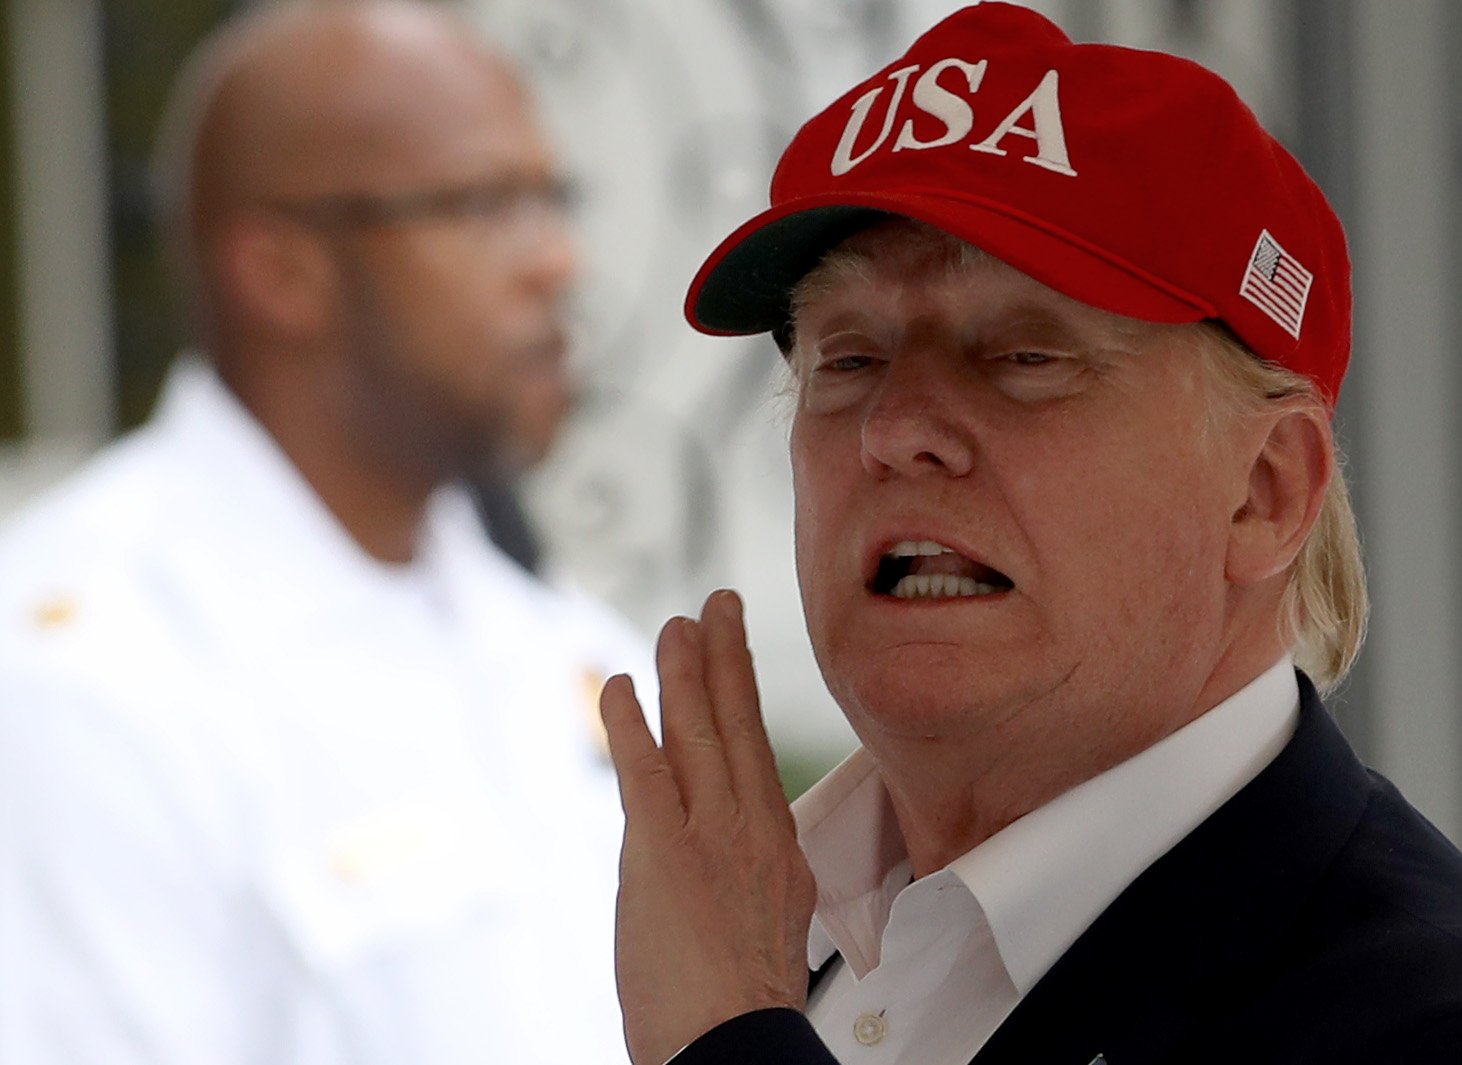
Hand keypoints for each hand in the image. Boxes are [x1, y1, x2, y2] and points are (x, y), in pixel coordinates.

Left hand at [601, 589, 816, 1064]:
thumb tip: (724, 852)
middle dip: (722, 657)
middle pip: (736, 723)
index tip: (733, 653)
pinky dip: (632, 722)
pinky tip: (624, 685)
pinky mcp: (664, 850)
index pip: (757, 751)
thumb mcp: (764, 925)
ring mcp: (710, 835)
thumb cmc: (738, 1006)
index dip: (742, 695)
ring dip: (684, 671)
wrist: (732, 1047)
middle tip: (713, 606)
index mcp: (778, 849)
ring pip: (699, 732)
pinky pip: (646, 768)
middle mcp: (752, 829)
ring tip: (675, 625)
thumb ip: (745, 871)